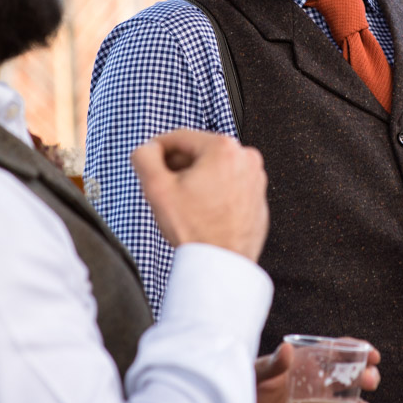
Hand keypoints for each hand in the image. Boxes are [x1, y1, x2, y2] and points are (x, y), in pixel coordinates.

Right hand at [130, 129, 267, 261]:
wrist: (220, 265)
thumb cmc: (196, 232)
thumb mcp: (156, 188)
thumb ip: (144, 158)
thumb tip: (147, 150)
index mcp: (224, 149)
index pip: (181, 137)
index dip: (158, 148)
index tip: (150, 160)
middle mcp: (246, 160)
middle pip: (199, 153)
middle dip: (179, 167)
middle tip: (166, 187)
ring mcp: (255, 180)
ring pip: (214, 170)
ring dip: (196, 181)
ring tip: (184, 204)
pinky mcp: (257, 199)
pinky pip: (229, 188)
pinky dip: (214, 194)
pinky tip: (201, 213)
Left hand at [250, 340, 380, 402]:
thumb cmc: (238, 394)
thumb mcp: (253, 377)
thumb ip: (270, 365)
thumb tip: (287, 349)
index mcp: (303, 366)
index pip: (334, 353)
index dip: (356, 350)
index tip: (372, 355)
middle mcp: (313, 387)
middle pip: (348, 379)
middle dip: (365, 378)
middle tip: (370, 381)